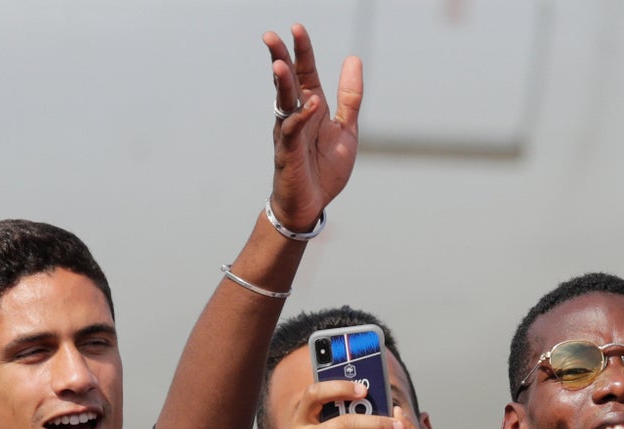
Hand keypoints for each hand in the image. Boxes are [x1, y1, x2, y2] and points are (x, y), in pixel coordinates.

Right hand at [266, 24, 363, 230]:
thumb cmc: (324, 169)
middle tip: (270, 36)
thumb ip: (349, 96)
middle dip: (280, 59)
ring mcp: (290, 134)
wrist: (312, 205)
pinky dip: (302, 117)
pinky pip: (293, 132)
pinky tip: (312, 104)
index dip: (302, 51)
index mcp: (312, 107)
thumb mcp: (346, 129)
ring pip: (284, 104)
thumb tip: (352, 58)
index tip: (296, 28)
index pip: (305, 72)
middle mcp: (297, 116)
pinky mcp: (288, 154)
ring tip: (279, 64)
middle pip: (287, 82)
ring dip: (282, 84)